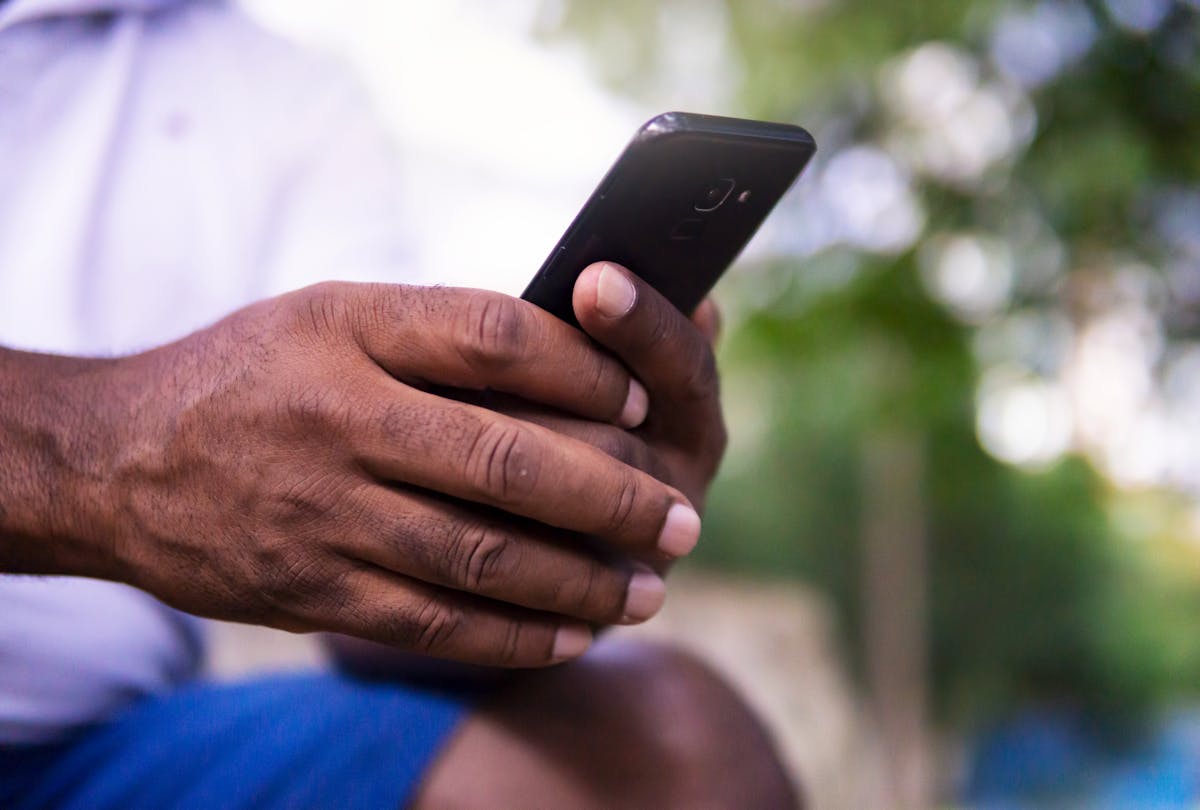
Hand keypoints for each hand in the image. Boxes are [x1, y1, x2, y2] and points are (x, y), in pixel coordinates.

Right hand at [83, 283, 700, 665]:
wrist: (119, 460)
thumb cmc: (253, 372)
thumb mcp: (333, 315)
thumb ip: (442, 331)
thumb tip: (582, 358)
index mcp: (351, 329)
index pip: (495, 338)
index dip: (584, 369)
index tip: (641, 401)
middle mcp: (339, 418)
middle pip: (506, 458)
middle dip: (612, 497)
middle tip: (681, 520)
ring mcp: (323, 512)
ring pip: (481, 556)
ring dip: (579, 581)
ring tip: (647, 591)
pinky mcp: (312, 588)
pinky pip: (431, 621)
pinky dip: (512, 634)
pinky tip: (570, 635)